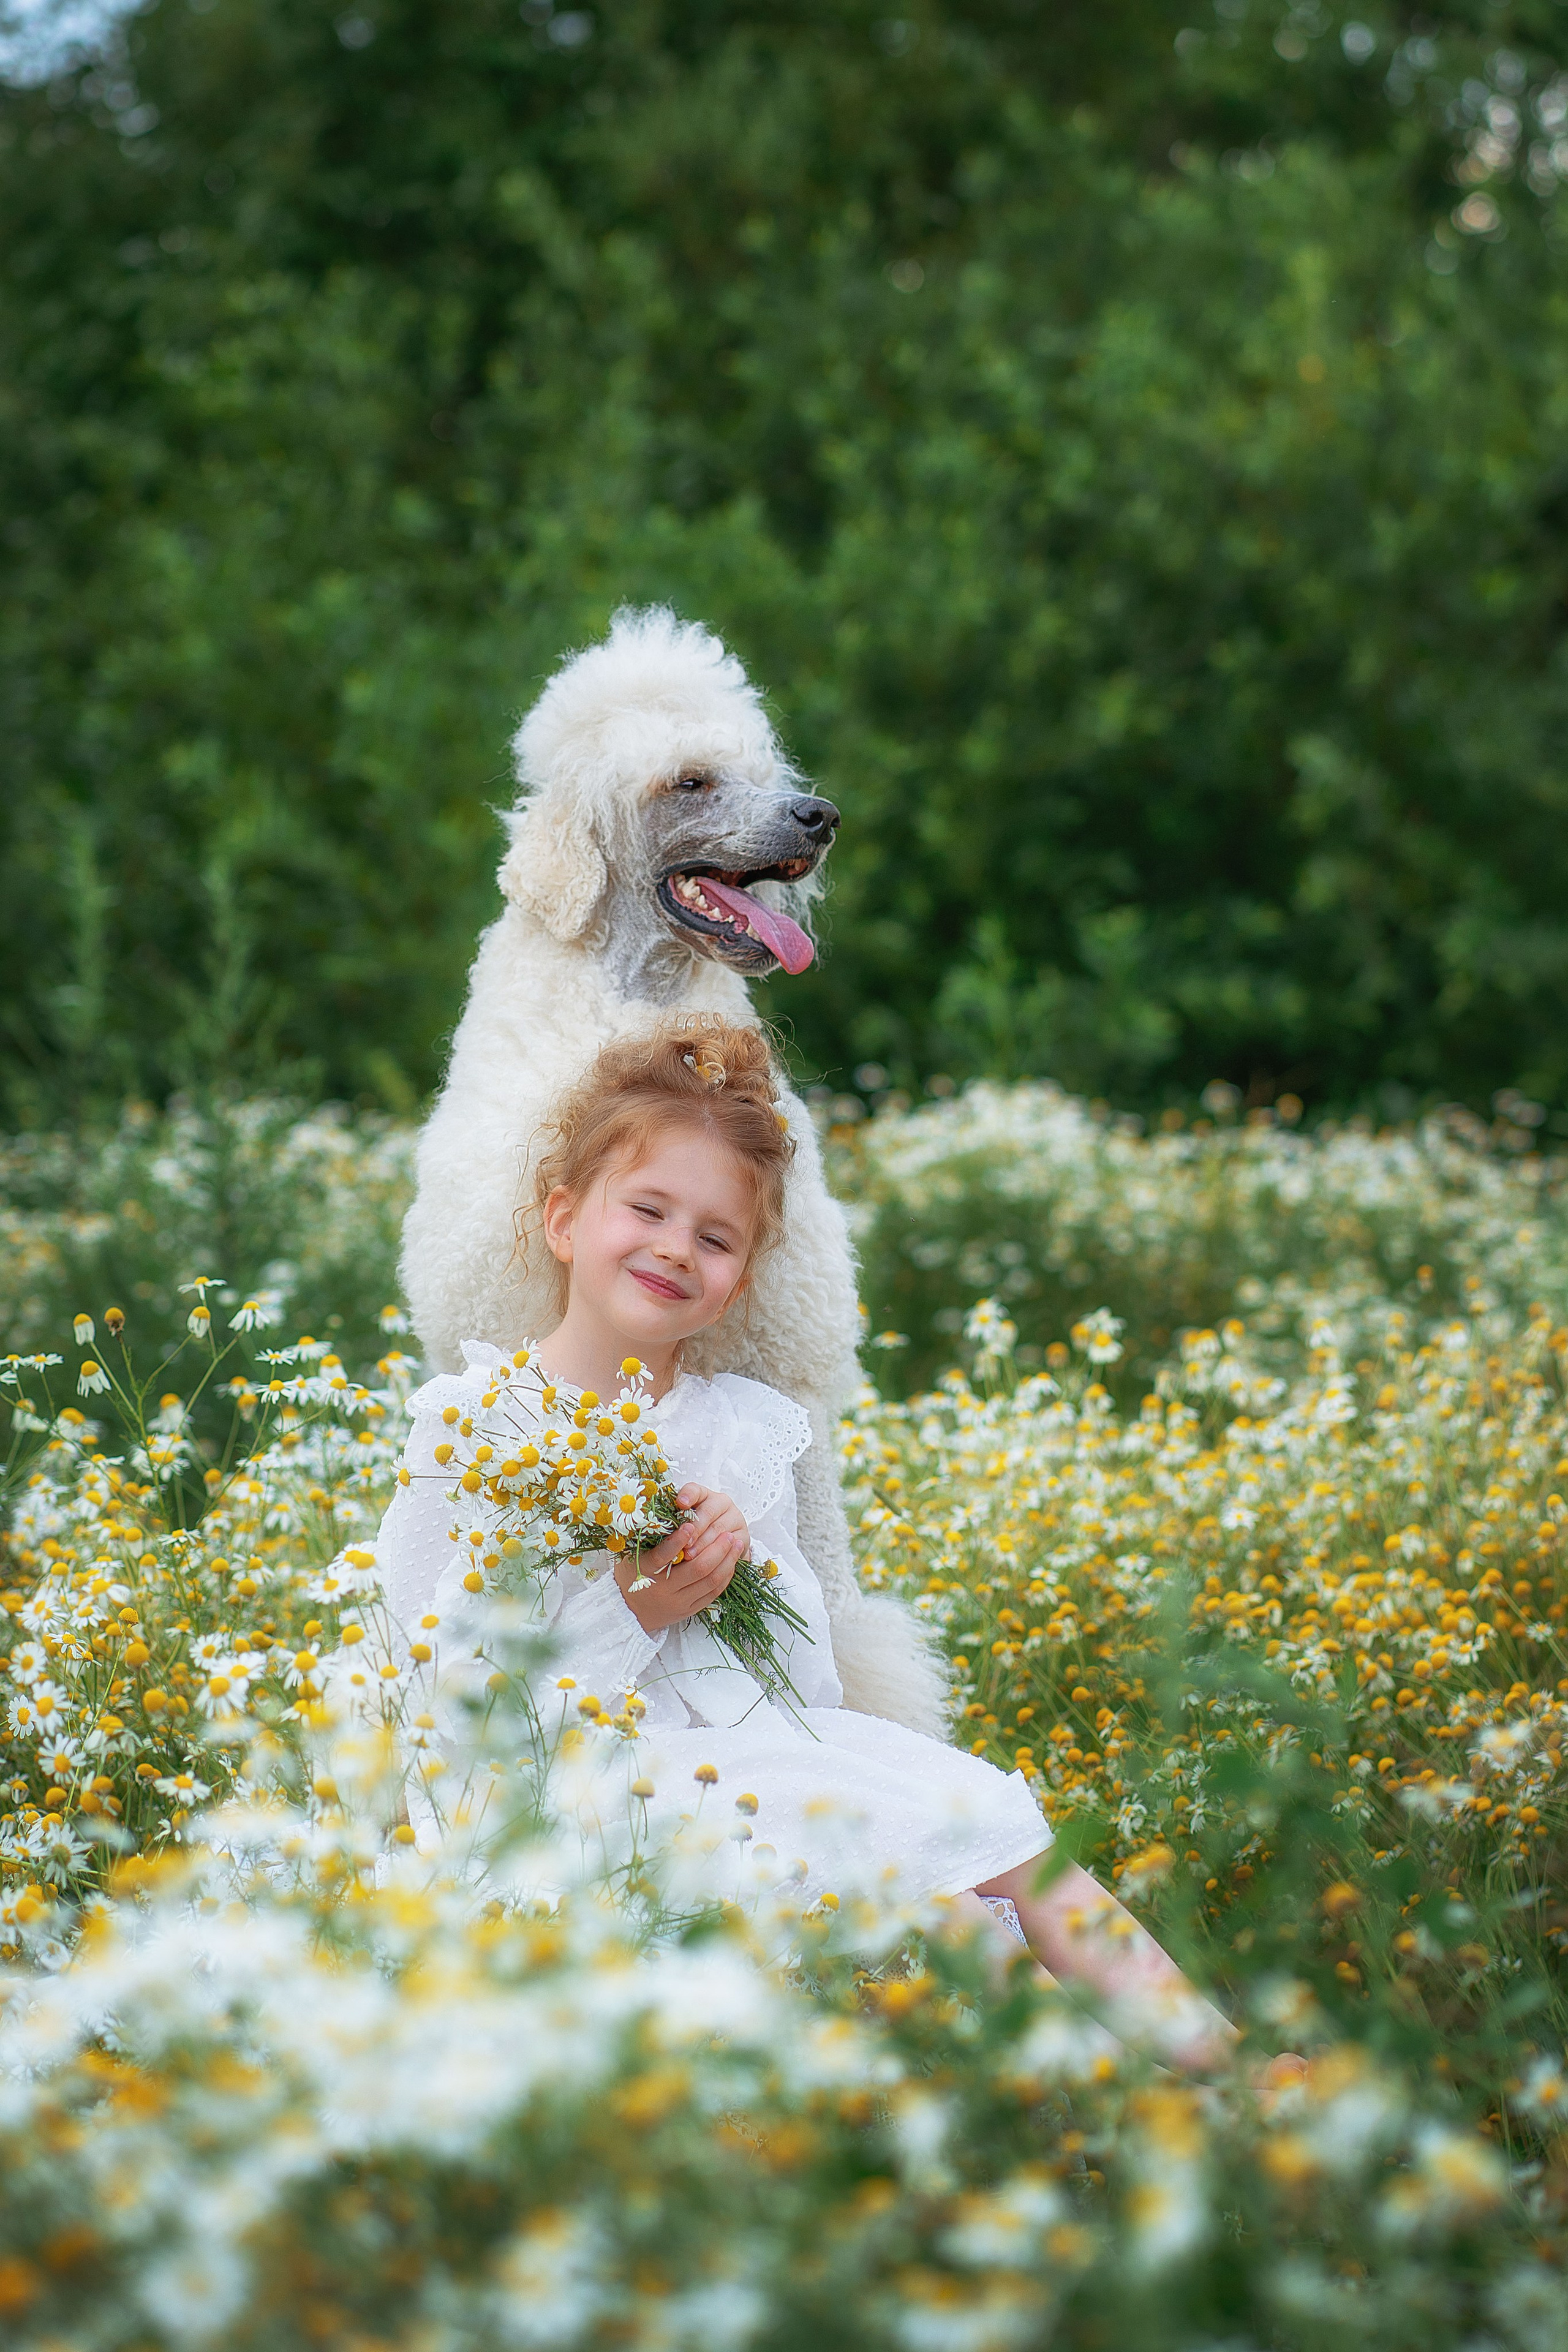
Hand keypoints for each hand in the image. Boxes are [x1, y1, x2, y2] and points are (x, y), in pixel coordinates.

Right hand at [615, 1485, 748, 1632]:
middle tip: (728, 1533)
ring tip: (736, 1544)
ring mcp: (678, 1601)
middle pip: (697, 1568)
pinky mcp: (688, 1610)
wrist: (627, 1612)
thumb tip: (669, 1511)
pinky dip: (725, 1576)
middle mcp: (664, 1589)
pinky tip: (731, 1562)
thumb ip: (649, 1538)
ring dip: (727, 1561)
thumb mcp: (631, 1555)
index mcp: (645, 1572)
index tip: (691, 1525)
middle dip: (717, 1549)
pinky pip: (713, 1593)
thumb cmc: (629, 1575)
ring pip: (710, 1581)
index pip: (663, 1556)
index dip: (678, 1540)